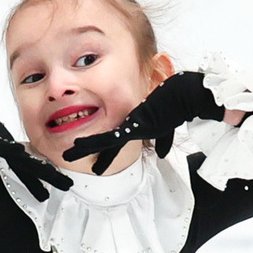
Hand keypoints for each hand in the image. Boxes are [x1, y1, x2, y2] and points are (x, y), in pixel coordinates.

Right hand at [0, 86, 68, 198]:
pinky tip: (19, 152)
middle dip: (49, 175)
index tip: (55, 184)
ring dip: (37, 166)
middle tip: (67, 185)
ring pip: (21, 156)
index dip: (41, 174)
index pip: (27, 163)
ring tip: (53, 175)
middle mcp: (5, 143)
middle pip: (30, 162)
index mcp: (5, 147)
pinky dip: (9, 148)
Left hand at [62, 69, 218, 174]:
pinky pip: (114, 137)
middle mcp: (131, 124)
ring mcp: (133, 123)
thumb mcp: (169, 127)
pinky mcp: (136, 123)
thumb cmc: (178, 104)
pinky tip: (83, 145)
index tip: (90, 158)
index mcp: (136, 125)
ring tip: (69, 153)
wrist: (186, 94)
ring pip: (104, 139)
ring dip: (86, 147)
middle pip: (104, 140)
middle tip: (67, 155)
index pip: (114, 140)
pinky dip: (99, 143)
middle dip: (86, 148)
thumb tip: (161, 153)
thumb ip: (164, 140)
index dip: (102, 150)